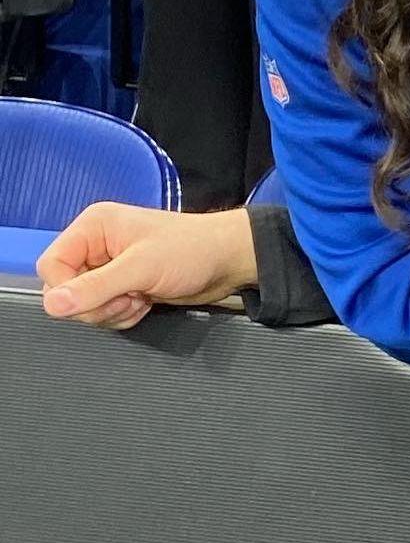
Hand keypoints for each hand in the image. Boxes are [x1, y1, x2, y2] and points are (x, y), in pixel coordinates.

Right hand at [36, 204, 259, 329]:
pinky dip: (121, 315)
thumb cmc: (191, 251)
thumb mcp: (142, 268)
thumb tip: (53, 304)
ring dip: (111, 312)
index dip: (66, 290)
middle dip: (95, 304)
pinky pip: (103, 311)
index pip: (50, 266)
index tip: (99, 297)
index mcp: (93, 227)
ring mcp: (109, 266)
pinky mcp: (123, 285)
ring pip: (83, 305)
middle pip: (64, 289)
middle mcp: (96, 245)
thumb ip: (96, 287)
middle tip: (128, 297)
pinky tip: (145, 302)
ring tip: (141, 297)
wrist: (227, 261)